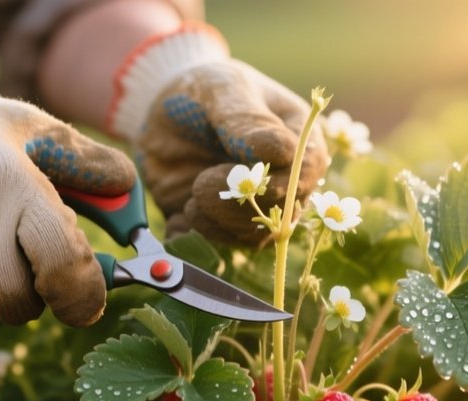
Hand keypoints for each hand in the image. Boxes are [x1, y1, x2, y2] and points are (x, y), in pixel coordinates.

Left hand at [109, 24, 328, 245]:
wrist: (162, 108)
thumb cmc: (203, 89)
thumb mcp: (222, 90)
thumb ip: (247, 120)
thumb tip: (282, 151)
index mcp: (297, 140)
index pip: (305, 171)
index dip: (281, 182)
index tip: (242, 176)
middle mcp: (283, 179)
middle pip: (282, 211)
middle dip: (241, 207)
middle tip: (200, 188)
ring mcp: (254, 205)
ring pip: (254, 235)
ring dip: (220, 226)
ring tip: (189, 201)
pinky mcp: (222, 222)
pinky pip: (219, 244)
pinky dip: (197, 236)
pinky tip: (177, 218)